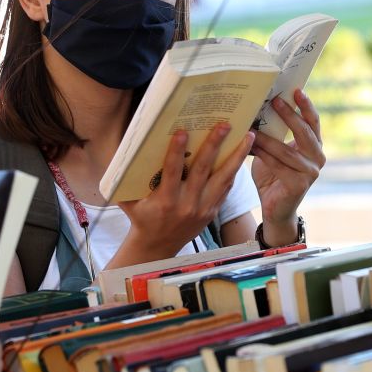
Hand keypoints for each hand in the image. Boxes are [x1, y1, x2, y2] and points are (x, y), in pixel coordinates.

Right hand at [119, 123, 253, 259]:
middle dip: (214, 145)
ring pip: (223, 178)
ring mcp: (203, 209)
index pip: (172, 172)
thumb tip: (123, 148)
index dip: (176, 152)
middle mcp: (187, 205)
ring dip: (236, 156)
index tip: (182, 132)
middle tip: (224, 125)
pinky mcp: (212, 211)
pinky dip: (234, 170)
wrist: (157, 246)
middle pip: (203, 170)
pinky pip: (226, 188)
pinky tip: (242, 154)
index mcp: (165, 201)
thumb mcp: (129, 200)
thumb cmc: (141, 217)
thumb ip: (126, 177)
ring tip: (248, 136)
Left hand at [251, 90, 324, 244]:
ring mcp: (311, 172)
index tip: (296, 90)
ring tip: (252, 125)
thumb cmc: (273, 176)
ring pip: (286, 149)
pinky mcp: (299, 184)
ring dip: (267, 137)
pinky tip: (250, 146)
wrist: (274, 208)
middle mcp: (318, 158)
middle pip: (304, 132)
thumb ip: (274, 134)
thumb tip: (257, 108)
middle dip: (289, 115)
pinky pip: (278, 164)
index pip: (313, 122)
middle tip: (275, 100)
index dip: (306, 106)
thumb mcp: (275, 150)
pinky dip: (263, 155)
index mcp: (315, 146)